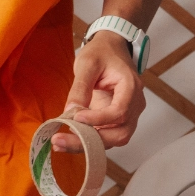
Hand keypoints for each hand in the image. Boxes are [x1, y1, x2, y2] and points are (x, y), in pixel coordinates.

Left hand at [53, 31, 145, 151]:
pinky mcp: (117, 121)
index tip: (76, 118)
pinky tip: (67, 140)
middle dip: (90, 141)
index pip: (120, 112)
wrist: (111, 50)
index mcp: (131, 87)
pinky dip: (87, 142)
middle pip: (119, 134)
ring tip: (60, 142)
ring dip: (87, 145)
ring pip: (113, 140)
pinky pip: (106, 137)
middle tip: (60, 140)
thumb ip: (80, 87)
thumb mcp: (87, 63)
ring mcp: (128, 115)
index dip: (98, 119)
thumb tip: (70, 111)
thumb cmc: (103, 53)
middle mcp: (135, 105)